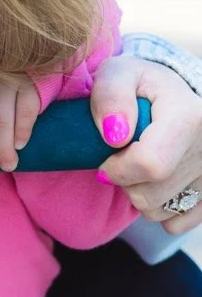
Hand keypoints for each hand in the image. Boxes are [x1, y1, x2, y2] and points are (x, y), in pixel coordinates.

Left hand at [91, 54, 201, 232]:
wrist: (170, 95)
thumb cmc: (139, 83)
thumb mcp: (118, 73)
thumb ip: (110, 95)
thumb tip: (114, 135)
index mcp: (190, 117)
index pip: (150, 164)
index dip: (118, 167)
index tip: (106, 155)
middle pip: (152, 194)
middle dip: (124, 180)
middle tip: (120, 156)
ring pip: (160, 211)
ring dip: (137, 193)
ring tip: (137, 163)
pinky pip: (175, 223)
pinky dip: (157, 207)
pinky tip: (154, 180)